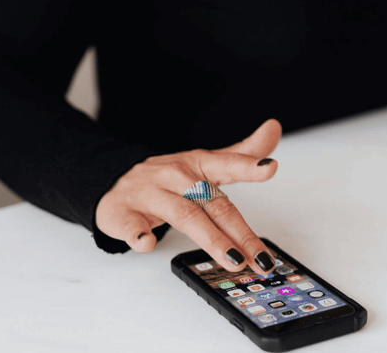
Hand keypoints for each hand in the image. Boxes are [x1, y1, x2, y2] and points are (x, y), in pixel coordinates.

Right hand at [96, 119, 282, 274]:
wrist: (112, 180)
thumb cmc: (168, 178)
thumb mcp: (205, 162)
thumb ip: (242, 153)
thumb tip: (274, 128)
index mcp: (198, 165)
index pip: (227, 164)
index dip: (249, 166)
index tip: (269, 167)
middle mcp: (176, 177)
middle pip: (213, 204)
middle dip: (239, 232)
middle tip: (261, 257)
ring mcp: (149, 195)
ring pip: (183, 215)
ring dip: (210, 239)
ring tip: (233, 259)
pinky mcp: (122, 213)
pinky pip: (130, 224)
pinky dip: (138, 234)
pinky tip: (147, 243)